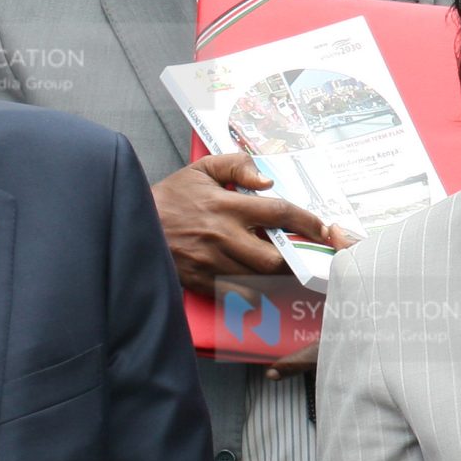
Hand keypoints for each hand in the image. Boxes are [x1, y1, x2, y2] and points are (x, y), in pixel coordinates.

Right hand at [150, 153, 337, 293]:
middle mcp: (222, 236)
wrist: (136, 222)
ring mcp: (212, 262)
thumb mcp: (202, 169)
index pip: (278, 213)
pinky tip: (257, 284)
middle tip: (304, 255)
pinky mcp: (201, 281)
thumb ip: (237, 165)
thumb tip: (267, 180)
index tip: (324, 229)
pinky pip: (238, 295)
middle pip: (274, 257)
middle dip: (294, 258)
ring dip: (276, 276)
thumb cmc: (173, 196)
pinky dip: (254, 293)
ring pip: (259, 279)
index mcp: (227, 205)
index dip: (307, 222)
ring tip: (284, 269)